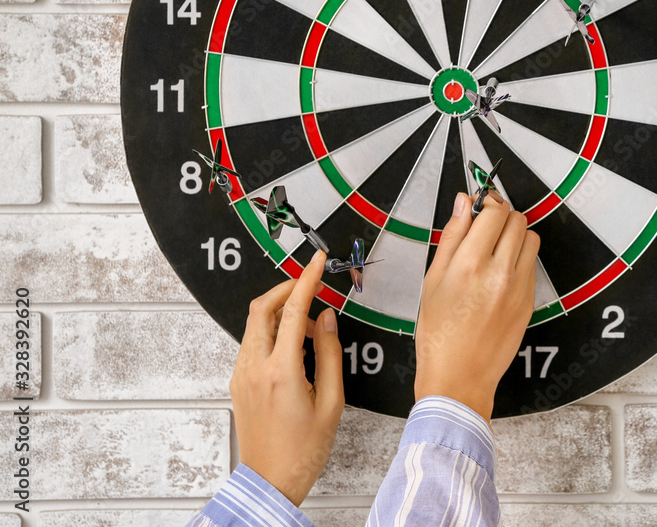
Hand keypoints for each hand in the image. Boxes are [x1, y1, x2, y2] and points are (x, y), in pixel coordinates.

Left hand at [230, 250, 343, 505]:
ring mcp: (242, 375)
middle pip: (262, 308)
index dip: (307, 280)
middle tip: (308, 282)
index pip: (294, 311)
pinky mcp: (238, 382)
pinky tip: (293, 342)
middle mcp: (254, 368)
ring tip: (307, 318)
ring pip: (255, 324)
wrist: (271, 480)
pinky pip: (253, 343)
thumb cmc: (303, 450)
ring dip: (279, 311)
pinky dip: (272, 331)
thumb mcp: (331, 401)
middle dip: (285, 288)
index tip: (316, 262)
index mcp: (281, 372)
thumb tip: (327, 319)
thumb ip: (330, 353)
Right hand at [414, 193, 539, 421]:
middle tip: (484, 228)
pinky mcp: (529, 301)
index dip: (487, 202)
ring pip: (530, 238)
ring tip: (494, 249)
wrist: (459, 377)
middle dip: (501, 216)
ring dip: (515, 235)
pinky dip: (519, 259)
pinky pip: (532, 264)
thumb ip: (451, 236)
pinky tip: (500, 273)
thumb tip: (463, 202)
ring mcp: (519, 288)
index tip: (479, 206)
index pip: (494, 211)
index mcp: (470, 264)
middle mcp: (500, 272)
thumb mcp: (433, 280)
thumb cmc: (438, 333)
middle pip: (517, 219)